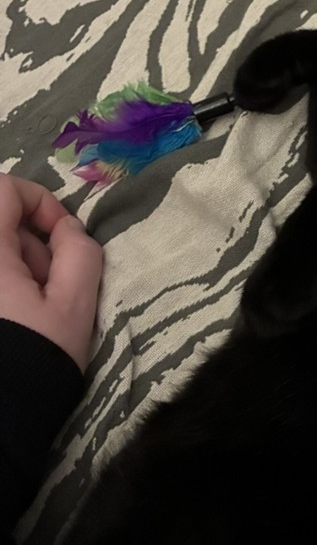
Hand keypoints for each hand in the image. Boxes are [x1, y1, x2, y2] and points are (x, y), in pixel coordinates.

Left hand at [0, 174, 102, 370]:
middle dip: (27, 242)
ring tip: (30, 308)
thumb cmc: (35, 356)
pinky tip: (8, 318)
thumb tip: (67, 228)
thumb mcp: (75, 304)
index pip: (2, 188)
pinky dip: (1, 287)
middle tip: (48, 282)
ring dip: (10, 266)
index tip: (62, 236)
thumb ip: (80, 252)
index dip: (38, 201)